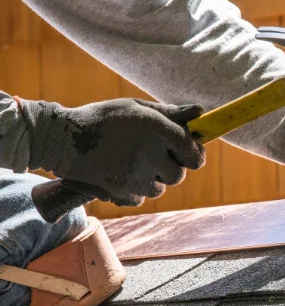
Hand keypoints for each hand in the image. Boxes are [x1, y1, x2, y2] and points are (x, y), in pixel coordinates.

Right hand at [20, 98, 204, 206]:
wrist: (63, 140)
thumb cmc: (104, 119)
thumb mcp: (137, 108)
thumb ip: (171, 113)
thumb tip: (200, 112)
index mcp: (157, 130)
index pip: (193, 152)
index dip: (195, 154)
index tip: (190, 153)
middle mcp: (150, 155)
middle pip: (178, 175)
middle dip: (171, 167)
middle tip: (154, 156)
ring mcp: (136, 177)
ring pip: (160, 188)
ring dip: (152, 178)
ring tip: (132, 162)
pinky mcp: (122, 193)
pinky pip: (141, 197)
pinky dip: (135, 189)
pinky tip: (120, 173)